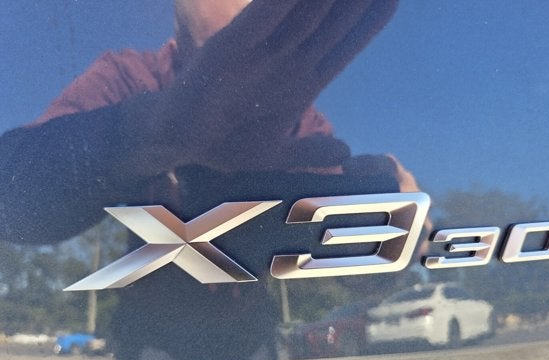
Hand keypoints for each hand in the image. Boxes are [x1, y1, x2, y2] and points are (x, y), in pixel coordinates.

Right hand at [124, 0, 398, 175]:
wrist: (179, 143)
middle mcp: (286, 60)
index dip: (369, 23)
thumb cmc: (226, 144)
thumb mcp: (274, 155)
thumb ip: (307, 152)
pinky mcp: (227, 50)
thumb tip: (344, 150)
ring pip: (301, 11)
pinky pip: (259, 19)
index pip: (344, 46)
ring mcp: (258, 51)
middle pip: (330, 20)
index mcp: (302, 83)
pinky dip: (279, 3)